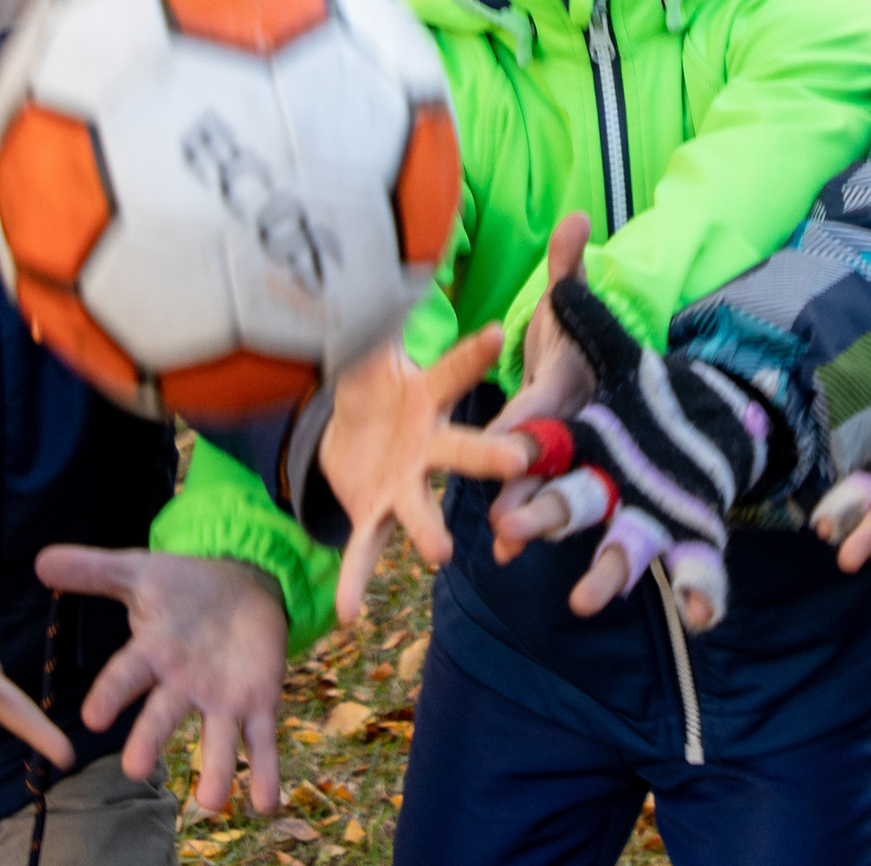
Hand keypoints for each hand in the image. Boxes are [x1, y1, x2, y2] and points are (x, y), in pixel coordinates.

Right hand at [35, 547, 287, 813]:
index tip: (94, 717)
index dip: (111, 695)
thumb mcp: (141, 572)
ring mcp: (219, 699)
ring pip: (214, 740)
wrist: (241, 584)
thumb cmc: (184, 586)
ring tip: (212, 803)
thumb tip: (42, 560)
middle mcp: (181, 686)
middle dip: (150, 740)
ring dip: (214, 772)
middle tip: (136, 770)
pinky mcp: (257, 704)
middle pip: (163, 716)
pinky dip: (264, 772)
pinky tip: (266, 803)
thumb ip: (95, 570)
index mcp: (153, 654)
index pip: (126, 675)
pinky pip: (260, 741)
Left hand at [319, 325, 520, 626]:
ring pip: (424, 510)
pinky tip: (352, 614)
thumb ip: (375, 312)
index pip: (454, 370)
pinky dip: (358, 579)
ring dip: (430, 531)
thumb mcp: (369, 348)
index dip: (473, 352)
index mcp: (429, 397)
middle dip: (489, 455)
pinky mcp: (377, 516)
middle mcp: (429, 446)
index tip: (498, 331)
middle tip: (518, 458)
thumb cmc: (377, 383)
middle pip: (464, 450)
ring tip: (445, 554)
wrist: (355, 434)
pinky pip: (368, 552)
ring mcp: (406, 486)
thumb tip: (382, 255)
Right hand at [486, 264, 776, 633]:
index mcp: (555, 419)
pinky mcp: (666, 524)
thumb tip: (576, 219)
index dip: (509, 444)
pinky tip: (704, 614)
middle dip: (529, 514)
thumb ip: (572, 275)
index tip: (492, 459)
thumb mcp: (581, 318)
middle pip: (550, 492)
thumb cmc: (589, 361)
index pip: (526, 429)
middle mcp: (580, 467)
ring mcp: (621, 500)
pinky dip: (692, 590)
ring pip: (606, 538)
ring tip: (586, 600)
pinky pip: (679, 563)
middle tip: (504, 539)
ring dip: (599, 570)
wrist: (635, 405)